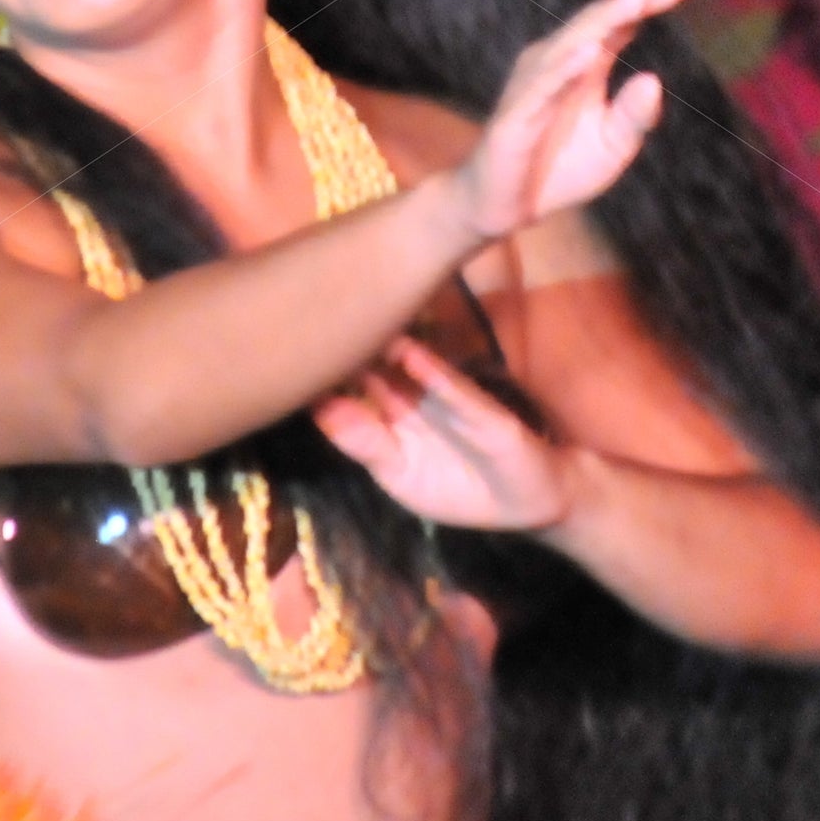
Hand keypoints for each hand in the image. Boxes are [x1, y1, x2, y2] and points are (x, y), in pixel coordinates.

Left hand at [313, 339, 573, 531]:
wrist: (528, 503)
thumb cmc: (461, 489)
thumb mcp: (401, 476)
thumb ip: (365, 445)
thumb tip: (320, 410)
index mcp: (392, 414)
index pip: (352, 386)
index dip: (327, 369)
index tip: (291, 348)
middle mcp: (418, 398)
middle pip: (378, 366)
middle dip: (352, 345)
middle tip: (317, 316)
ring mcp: (452, 402)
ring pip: (413, 367)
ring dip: (387, 344)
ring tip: (356, 317)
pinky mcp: (486, 415)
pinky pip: (455, 393)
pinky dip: (432, 374)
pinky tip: (409, 353)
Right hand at [449, 0, 682, 243]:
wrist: (504, 206)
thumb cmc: (559, 169)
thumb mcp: (612, 146)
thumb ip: (634, 116)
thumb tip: (653, 80)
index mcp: (584, 67)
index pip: (617, 26)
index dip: (645, 2)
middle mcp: (557, 66)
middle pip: (595, 25)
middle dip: (627, 3)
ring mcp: (534, 87)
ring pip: (569, 45)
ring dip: (601, 22)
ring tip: (634, 0)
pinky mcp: (516, 116)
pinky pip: (542, 87)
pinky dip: (565, 67)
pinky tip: (589, 53)